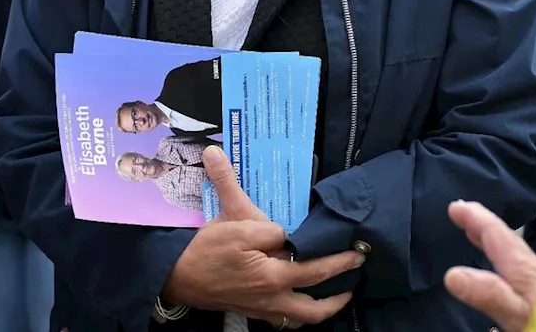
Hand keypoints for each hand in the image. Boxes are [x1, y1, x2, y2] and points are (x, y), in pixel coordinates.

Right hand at [163, 146, 362, 327]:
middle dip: (340, 291)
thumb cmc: (206, 249)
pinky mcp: (252, 312)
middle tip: (356, 274)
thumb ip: (256, 214)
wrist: (178, 276)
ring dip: (324, 309)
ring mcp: (263, 309)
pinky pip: (284, 321)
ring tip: (340, 296)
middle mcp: (273, 297)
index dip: (338, 259)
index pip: (315, 267)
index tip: (356, 251)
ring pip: (301, 319)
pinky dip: (299, 316)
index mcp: (272, 274)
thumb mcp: (232, 220)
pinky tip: (303, 304)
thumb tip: (277, 217)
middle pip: (315, 306)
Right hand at [444, 201, 535, 331]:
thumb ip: (488, 293)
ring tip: (481, 237)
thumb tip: (452, 274)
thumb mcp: (516, 311)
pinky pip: (522, 266)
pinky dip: (508, 259)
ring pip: (515, 253)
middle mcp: (534, 267)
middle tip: (464, 214)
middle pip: (505, 240)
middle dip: (484, 226)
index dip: (474, 218)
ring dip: (496, 242)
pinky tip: (510, 273)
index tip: (455, 206)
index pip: (495, 233)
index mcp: (522, 266)